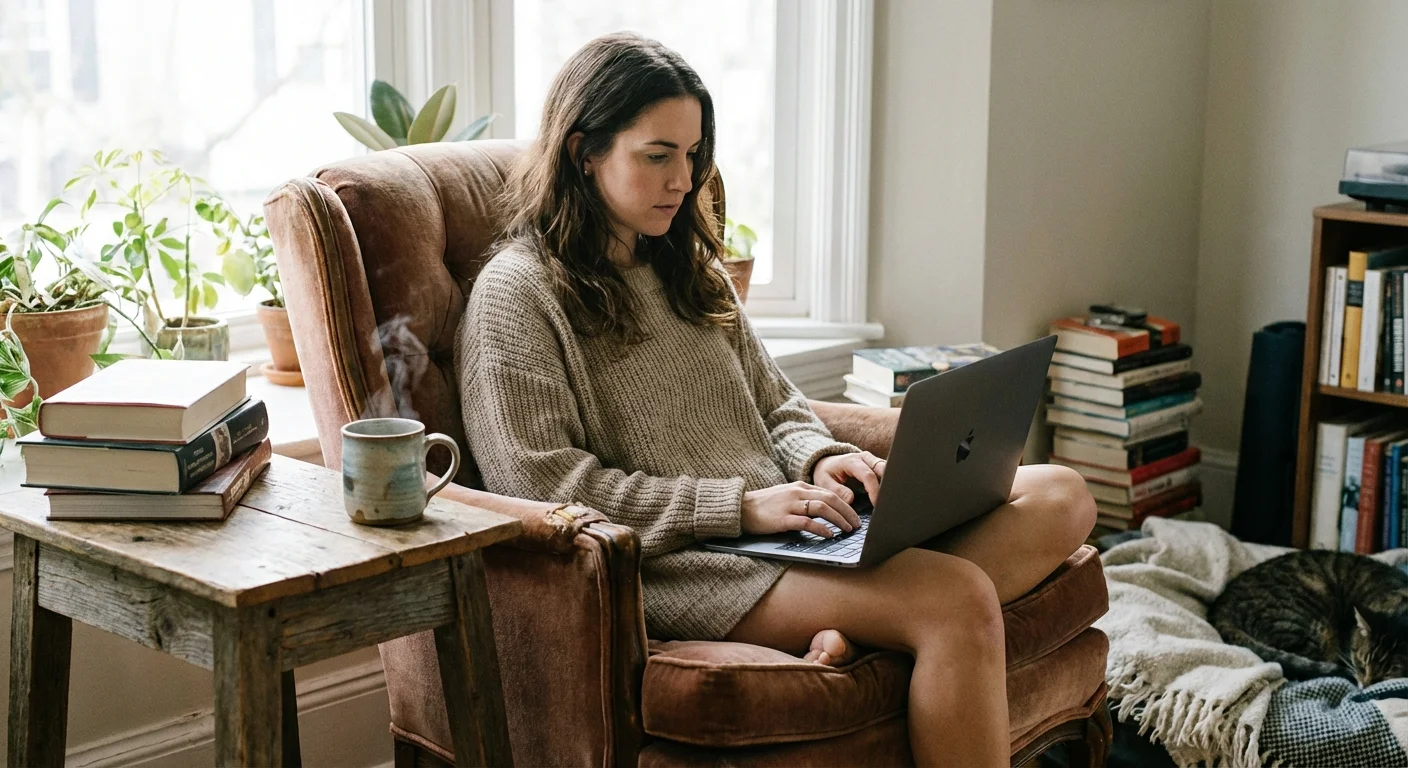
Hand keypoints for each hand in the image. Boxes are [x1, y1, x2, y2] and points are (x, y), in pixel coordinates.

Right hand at [741, 481, 859, 538]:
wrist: (740, 508)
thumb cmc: (764, 506)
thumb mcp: (787, 496)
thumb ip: (804, 499)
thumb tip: (826, 510)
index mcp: (799, 486)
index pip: (830, 492)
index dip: (846, 504)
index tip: (855, 516)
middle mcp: (797, 493)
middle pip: (830, 498)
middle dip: (848, 512)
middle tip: (857, 524)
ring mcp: (789, 505)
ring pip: (822, 508)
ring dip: (839, 519)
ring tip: (848, 529)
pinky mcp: (782, 518)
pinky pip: (807, 522)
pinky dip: (821, 528)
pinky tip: (829, 534)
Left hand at [812, 451, 884, 506]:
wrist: (827, 464)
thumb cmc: (826, 473)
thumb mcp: (824, 482)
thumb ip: (836, 490)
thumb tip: (850, 499)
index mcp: (851, 461)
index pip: (868, 475)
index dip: (874, 490)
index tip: (876, 504)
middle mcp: (864, 458)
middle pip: (883, 468)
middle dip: (887, 484)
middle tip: (888, 501)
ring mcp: (872, 460)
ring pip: (888, 468)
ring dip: (890, 483)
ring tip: (889, 499)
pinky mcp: (876, 465)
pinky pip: (887, 471)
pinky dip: (889, 482)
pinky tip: (888, 494)